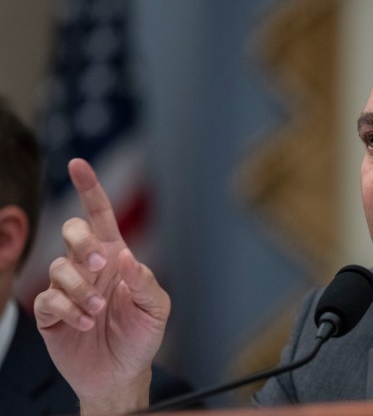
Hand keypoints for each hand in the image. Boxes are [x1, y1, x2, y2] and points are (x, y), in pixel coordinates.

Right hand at [34, 158, 169, 414]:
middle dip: (82, 243)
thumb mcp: (156, 309)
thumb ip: (145, 282)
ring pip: (58, 267)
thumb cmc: (141, 336)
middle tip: (101, 265)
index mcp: (115, 258)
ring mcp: (68, 289)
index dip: (90, 189)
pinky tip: (86, 324)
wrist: (122, 373)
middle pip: (72, 233)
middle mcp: (88, 268)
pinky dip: (69, 310)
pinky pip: (49, 299)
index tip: (78, 164)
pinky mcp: (52, 313)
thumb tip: (126, 258)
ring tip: (99, 312)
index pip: (100, 217)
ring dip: (80, 288)